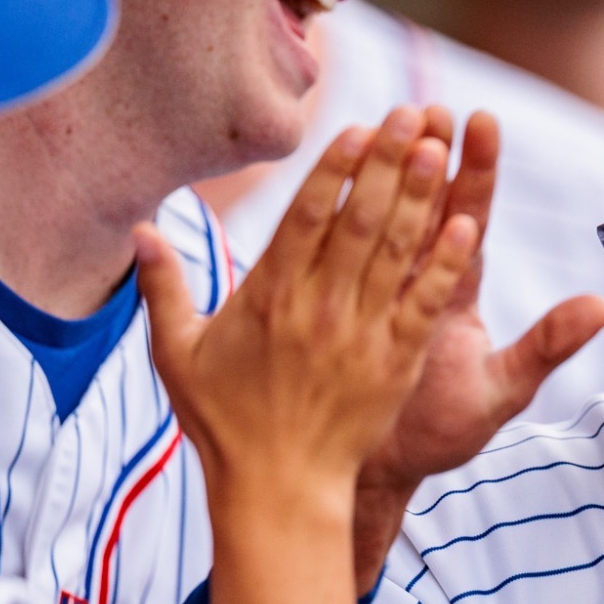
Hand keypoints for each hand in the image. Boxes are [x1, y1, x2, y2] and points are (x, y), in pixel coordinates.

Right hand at [135, 107, 479, 514]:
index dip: (335, 170)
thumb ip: (163, 288)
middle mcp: (318, 307)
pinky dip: (444, 264)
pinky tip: (464, 224)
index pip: (306, 217)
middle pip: (358, 220)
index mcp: (269, 296)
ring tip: (440, 147)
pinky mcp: (394, 363)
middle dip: (387, 162)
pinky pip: (423, 303)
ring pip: (394, 252)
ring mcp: (360, 334)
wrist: (277, 491)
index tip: (357, 128)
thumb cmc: (224, 423)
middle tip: (411, 112)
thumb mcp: (178, 355)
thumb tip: (139, 230)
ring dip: (420, 197)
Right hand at [360, 110, 603, 491]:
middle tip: (428, 105)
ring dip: (385, 172)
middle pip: (422, 206)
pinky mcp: (336, 315)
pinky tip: (338, 185)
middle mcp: (414, 283)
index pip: (466, 216)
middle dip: (426, 153)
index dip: (474, 170)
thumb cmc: (437, 433)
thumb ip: (546, 346)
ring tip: (391, 120)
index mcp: (450, 291)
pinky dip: (340, 227)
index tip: (481, 121)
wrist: (377, 473)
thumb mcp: (500, 392)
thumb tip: (602, 306)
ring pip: (381, 222)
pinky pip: (337, 265)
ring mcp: (371, 295)